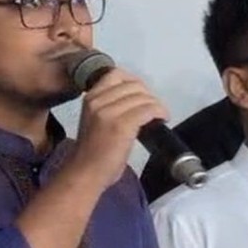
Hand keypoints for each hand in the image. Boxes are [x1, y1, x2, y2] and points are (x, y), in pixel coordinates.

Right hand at [66, 68, 167, 188]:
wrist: (86, 173)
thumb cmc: (92, 151)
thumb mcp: (95, 119)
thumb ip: (108, 106)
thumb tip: (134, 99)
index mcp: (91, 98)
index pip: (116, 75)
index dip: (135, 82)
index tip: (143, 94)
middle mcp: (99, 101)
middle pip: (133, 85)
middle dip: (148, 94)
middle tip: (153, 107)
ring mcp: (110, 112)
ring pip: (143, 97)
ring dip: (156, 104)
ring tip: (159, 114)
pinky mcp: (123, 125)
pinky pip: (149, 109)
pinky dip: (159, 111)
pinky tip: (162, 118)